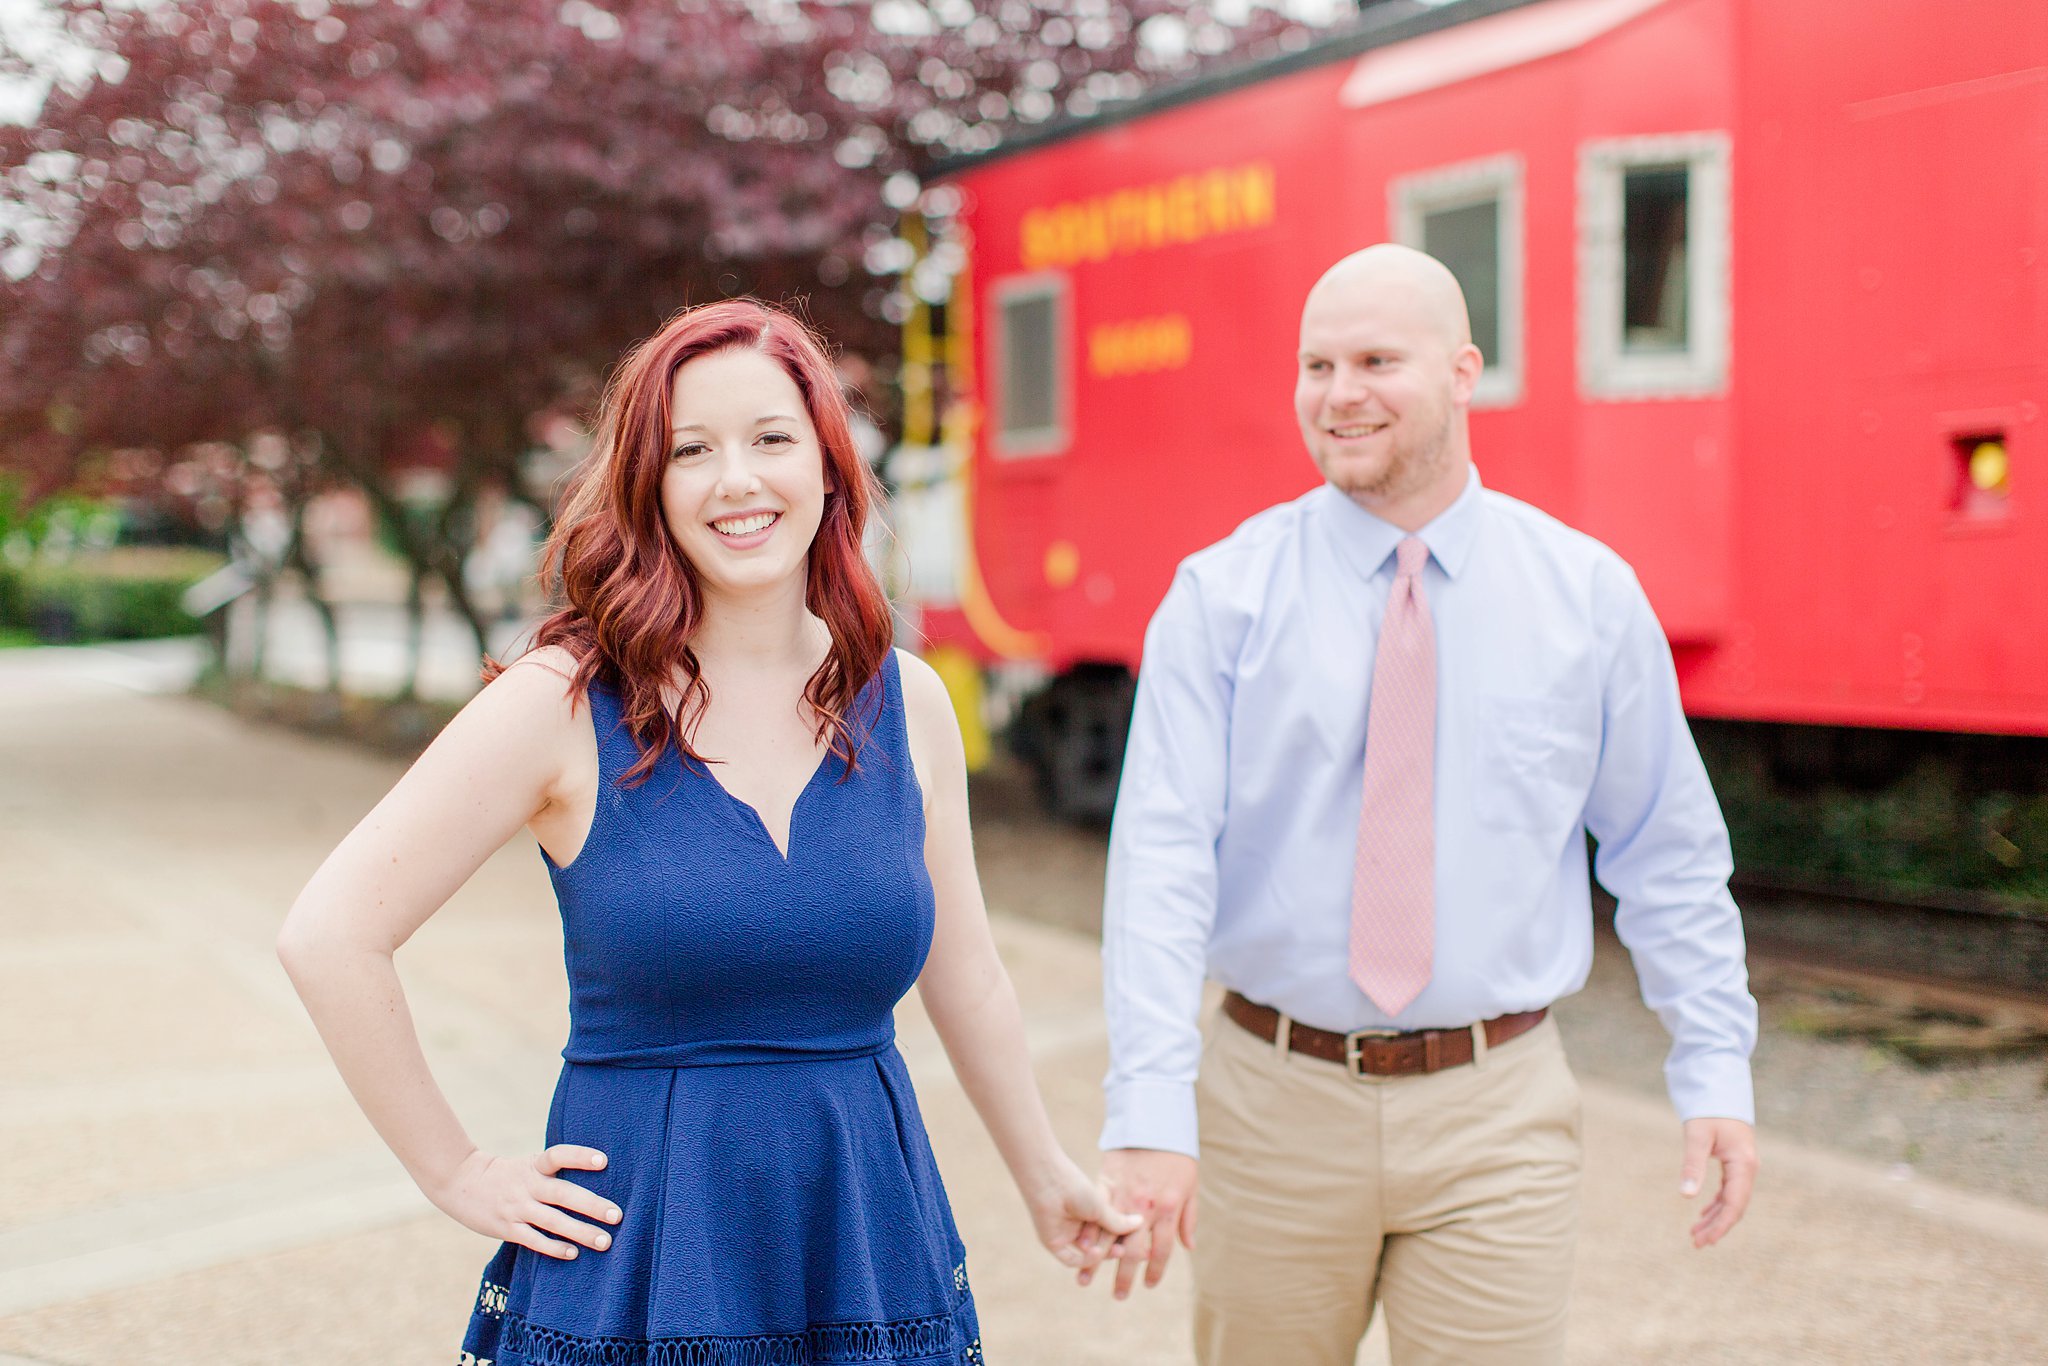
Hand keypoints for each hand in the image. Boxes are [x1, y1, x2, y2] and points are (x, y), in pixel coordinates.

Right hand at [425, 1144, 621, 1259]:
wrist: (460, 1182)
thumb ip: (553, 1171)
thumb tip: (595, 1177)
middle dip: (592, 1205)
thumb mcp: (528, 1164)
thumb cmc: (506, 1174)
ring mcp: (517, 1208)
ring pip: (553, 1221)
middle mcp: (527, 1185)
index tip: (604, 1160)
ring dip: (580, 1232)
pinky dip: (554, 1248)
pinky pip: (534, 1240)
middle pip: (563, 1194)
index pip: (558, 1155)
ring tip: (605, 1241)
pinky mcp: (507, 1228)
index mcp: (534, 1165)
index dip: (580, 1157)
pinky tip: (573, 1254)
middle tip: (617, 1215)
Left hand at [1024, 1154, 1144, 1271]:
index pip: (1109, 1233)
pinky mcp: (1053, 1243)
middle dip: (1115, 1251)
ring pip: (1086, 1254)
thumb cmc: (1076, 1187)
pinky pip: (1070, 1259)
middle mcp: (1078, 1226)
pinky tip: (1096, 1253)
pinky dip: (1083, 1260)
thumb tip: (1141, 1223)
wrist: (1051, 1181)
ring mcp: (1065, 1235)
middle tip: (1132, 1252)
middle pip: (1100, 1246)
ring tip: (1118, 1250)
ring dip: (1102, 1256)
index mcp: (1089, 1213)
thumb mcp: (1101, 1206)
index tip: (1142, 1245)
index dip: (1124, 1240)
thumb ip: (1118, 1221)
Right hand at [1085, 1148, 1198, 1298]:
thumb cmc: (1176, 1156)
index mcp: (1167, 1210)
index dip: (1155, 1271)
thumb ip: (1189, 1218)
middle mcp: (1144, 1208)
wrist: (1154, 1124)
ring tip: (1085, 1280)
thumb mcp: (1190, 1186)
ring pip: (1108, 1235)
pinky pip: (1094, 1213)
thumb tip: (1189, 1246)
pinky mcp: (1106, 1184)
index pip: (1161, 1250)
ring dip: (1096, 1260)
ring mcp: (1123, 1196)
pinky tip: (1077, 1247)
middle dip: (1124, 1277)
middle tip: (1119, 1297)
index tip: (1149, 1285)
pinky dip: (1086, 1233)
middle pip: (1133, 1251)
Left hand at [1681, 1117, 1757, 1247]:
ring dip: (1715, 1217)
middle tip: (1696, 1243)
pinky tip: (1703, 1213)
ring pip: (1731, 1200)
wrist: (1719, 1087)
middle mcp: (1747, 1168)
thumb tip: (1686, 1196)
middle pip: (1734, 1206)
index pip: (1734, 1204)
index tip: (1705, 1241)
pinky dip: (1716, 1203)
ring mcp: (1743, 1166)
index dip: (1721, 1225)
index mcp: (1743, 1164)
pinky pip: (1728, 1190)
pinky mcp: (1735, 1162)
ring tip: (1696, 1234)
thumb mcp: (1697, 1136)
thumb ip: (1692, 1165)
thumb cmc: (1708, 1109)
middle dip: (1717, 1226)